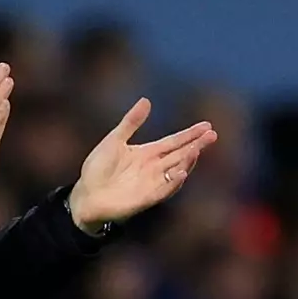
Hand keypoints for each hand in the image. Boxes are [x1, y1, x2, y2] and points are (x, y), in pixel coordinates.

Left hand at [68, 99, 216, 232]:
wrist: (85, 195)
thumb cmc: (97, 169)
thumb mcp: (114, 140)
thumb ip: (130, 122)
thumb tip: (146, 100)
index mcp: (148, 153)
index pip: (174, 142)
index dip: (190, 134)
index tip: (207, 126)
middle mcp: (154, 168)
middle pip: (180, 155)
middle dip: (197, 145)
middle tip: (212, 135)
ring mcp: (152, 183)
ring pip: (176, 171)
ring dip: (188, 161)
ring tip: (197, 149)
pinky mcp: (146, 198)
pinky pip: (164, 190)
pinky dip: (173, 182)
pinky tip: (181, 172)